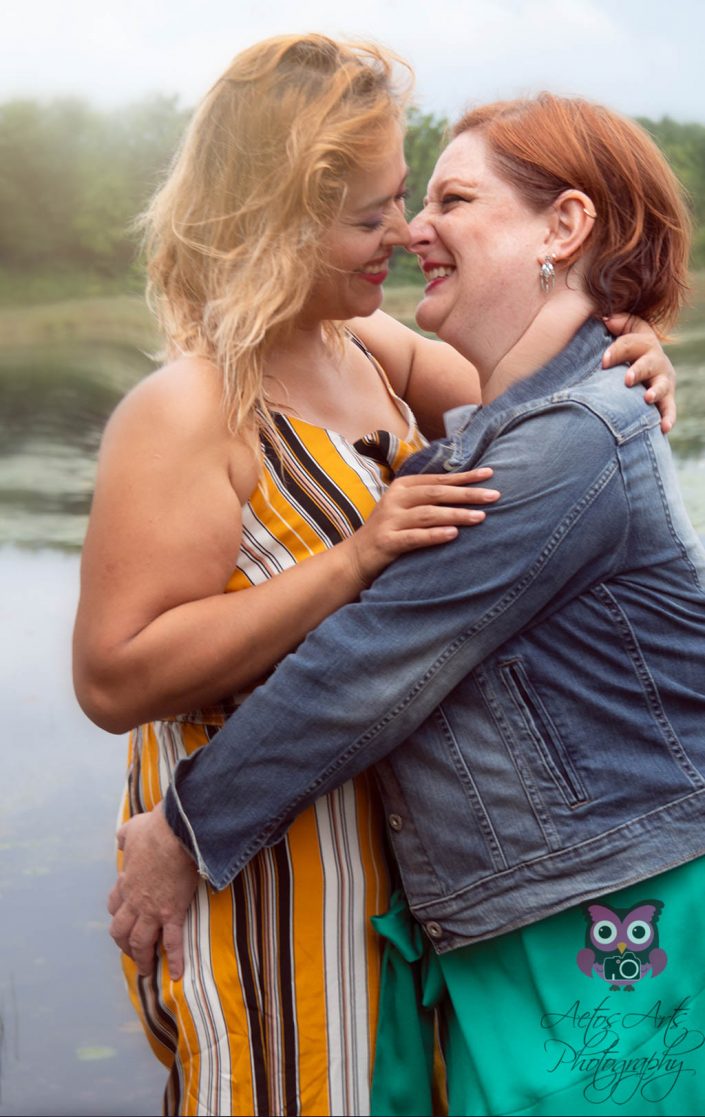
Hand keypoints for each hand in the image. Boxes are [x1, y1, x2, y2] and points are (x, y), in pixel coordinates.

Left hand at [107, 804, 199, 980]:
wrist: (176, 832)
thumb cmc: (156, 828)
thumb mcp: (132, 829)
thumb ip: (125, 837)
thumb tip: (121, 840)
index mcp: (126, 881)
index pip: (115, 905)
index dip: (119, 916)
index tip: (124, 919)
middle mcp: (134, 900)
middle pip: (121, 931)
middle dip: (125, 945)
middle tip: (133, 952)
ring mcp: (152, 909)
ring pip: (140, 942)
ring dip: (143, 959)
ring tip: (148, 970)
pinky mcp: (172, 913)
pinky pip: (171, 943)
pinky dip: (175, 960)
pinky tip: (178, 974)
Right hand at [346, 468, 499, 586]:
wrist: (357, 556)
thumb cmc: (390, 530)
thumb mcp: (405, 508)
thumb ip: (428, 498)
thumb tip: (466, 490)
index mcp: (402, 486)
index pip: (439, 479)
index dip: (465, 477)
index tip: (490, 474)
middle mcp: (395, 499)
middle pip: (437, 493)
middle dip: (467, 494)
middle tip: (494, 495)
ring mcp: (390, 520)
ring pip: (428, 514)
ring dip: (456, 515)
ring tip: (481, 517)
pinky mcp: (386, 541)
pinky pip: (414, 537)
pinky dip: (435, 535)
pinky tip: (454, 535)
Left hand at [603, 314, 676, 433]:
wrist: (644, 366)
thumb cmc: (627, 348)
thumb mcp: (624, 332)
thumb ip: (617, 323)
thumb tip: (605, 318)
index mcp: (644, 342)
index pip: (631, 342)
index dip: (618, 350)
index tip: (603, 362)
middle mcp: (656, 360)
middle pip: (649, 362)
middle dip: (639, 370)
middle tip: (627, 379)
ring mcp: (663, 380)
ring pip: (662, 385)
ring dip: (655, 392)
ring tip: (647, 399)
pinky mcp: (666, 399)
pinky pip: (669, 409)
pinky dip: (668, 418)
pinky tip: (663, 428)